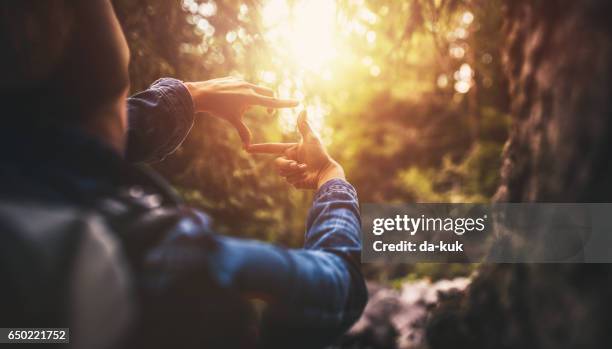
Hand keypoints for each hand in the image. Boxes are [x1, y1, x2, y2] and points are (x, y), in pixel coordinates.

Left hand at [184, 76, 298, 146]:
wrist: (201, 94)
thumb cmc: (218, 108)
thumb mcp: (233, 120)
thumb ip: (243, 132)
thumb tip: (247, 147)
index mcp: (251, 98)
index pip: (273, 101)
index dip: (286, 103)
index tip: (297, 102)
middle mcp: (249, 87)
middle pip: (268, 93)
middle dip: (271, 102)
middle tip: (268, 113)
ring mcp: (242, 81)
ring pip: (257, 89)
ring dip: (257, 98)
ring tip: (243, 107)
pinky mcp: (234, 79)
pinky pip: (245, 85)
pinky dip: (246, 93)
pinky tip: (233, 99)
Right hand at [247, 110, 344, 189]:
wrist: (326, 172)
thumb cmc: (320, 154)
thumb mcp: (311, 138)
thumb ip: (304, 125)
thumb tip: (303, 108)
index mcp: (290, 150)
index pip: (271, 148)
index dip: (259, 148)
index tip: (246, 147)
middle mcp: (289, 160)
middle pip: (277, 164)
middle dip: (287, 165)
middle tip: (299, 165)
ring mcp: (291, 172)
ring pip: (282, 173)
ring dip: (295, 172)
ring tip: (305, 170)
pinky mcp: (294, 181)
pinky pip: (288, 180)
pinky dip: (298, 178)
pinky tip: (306, 177)